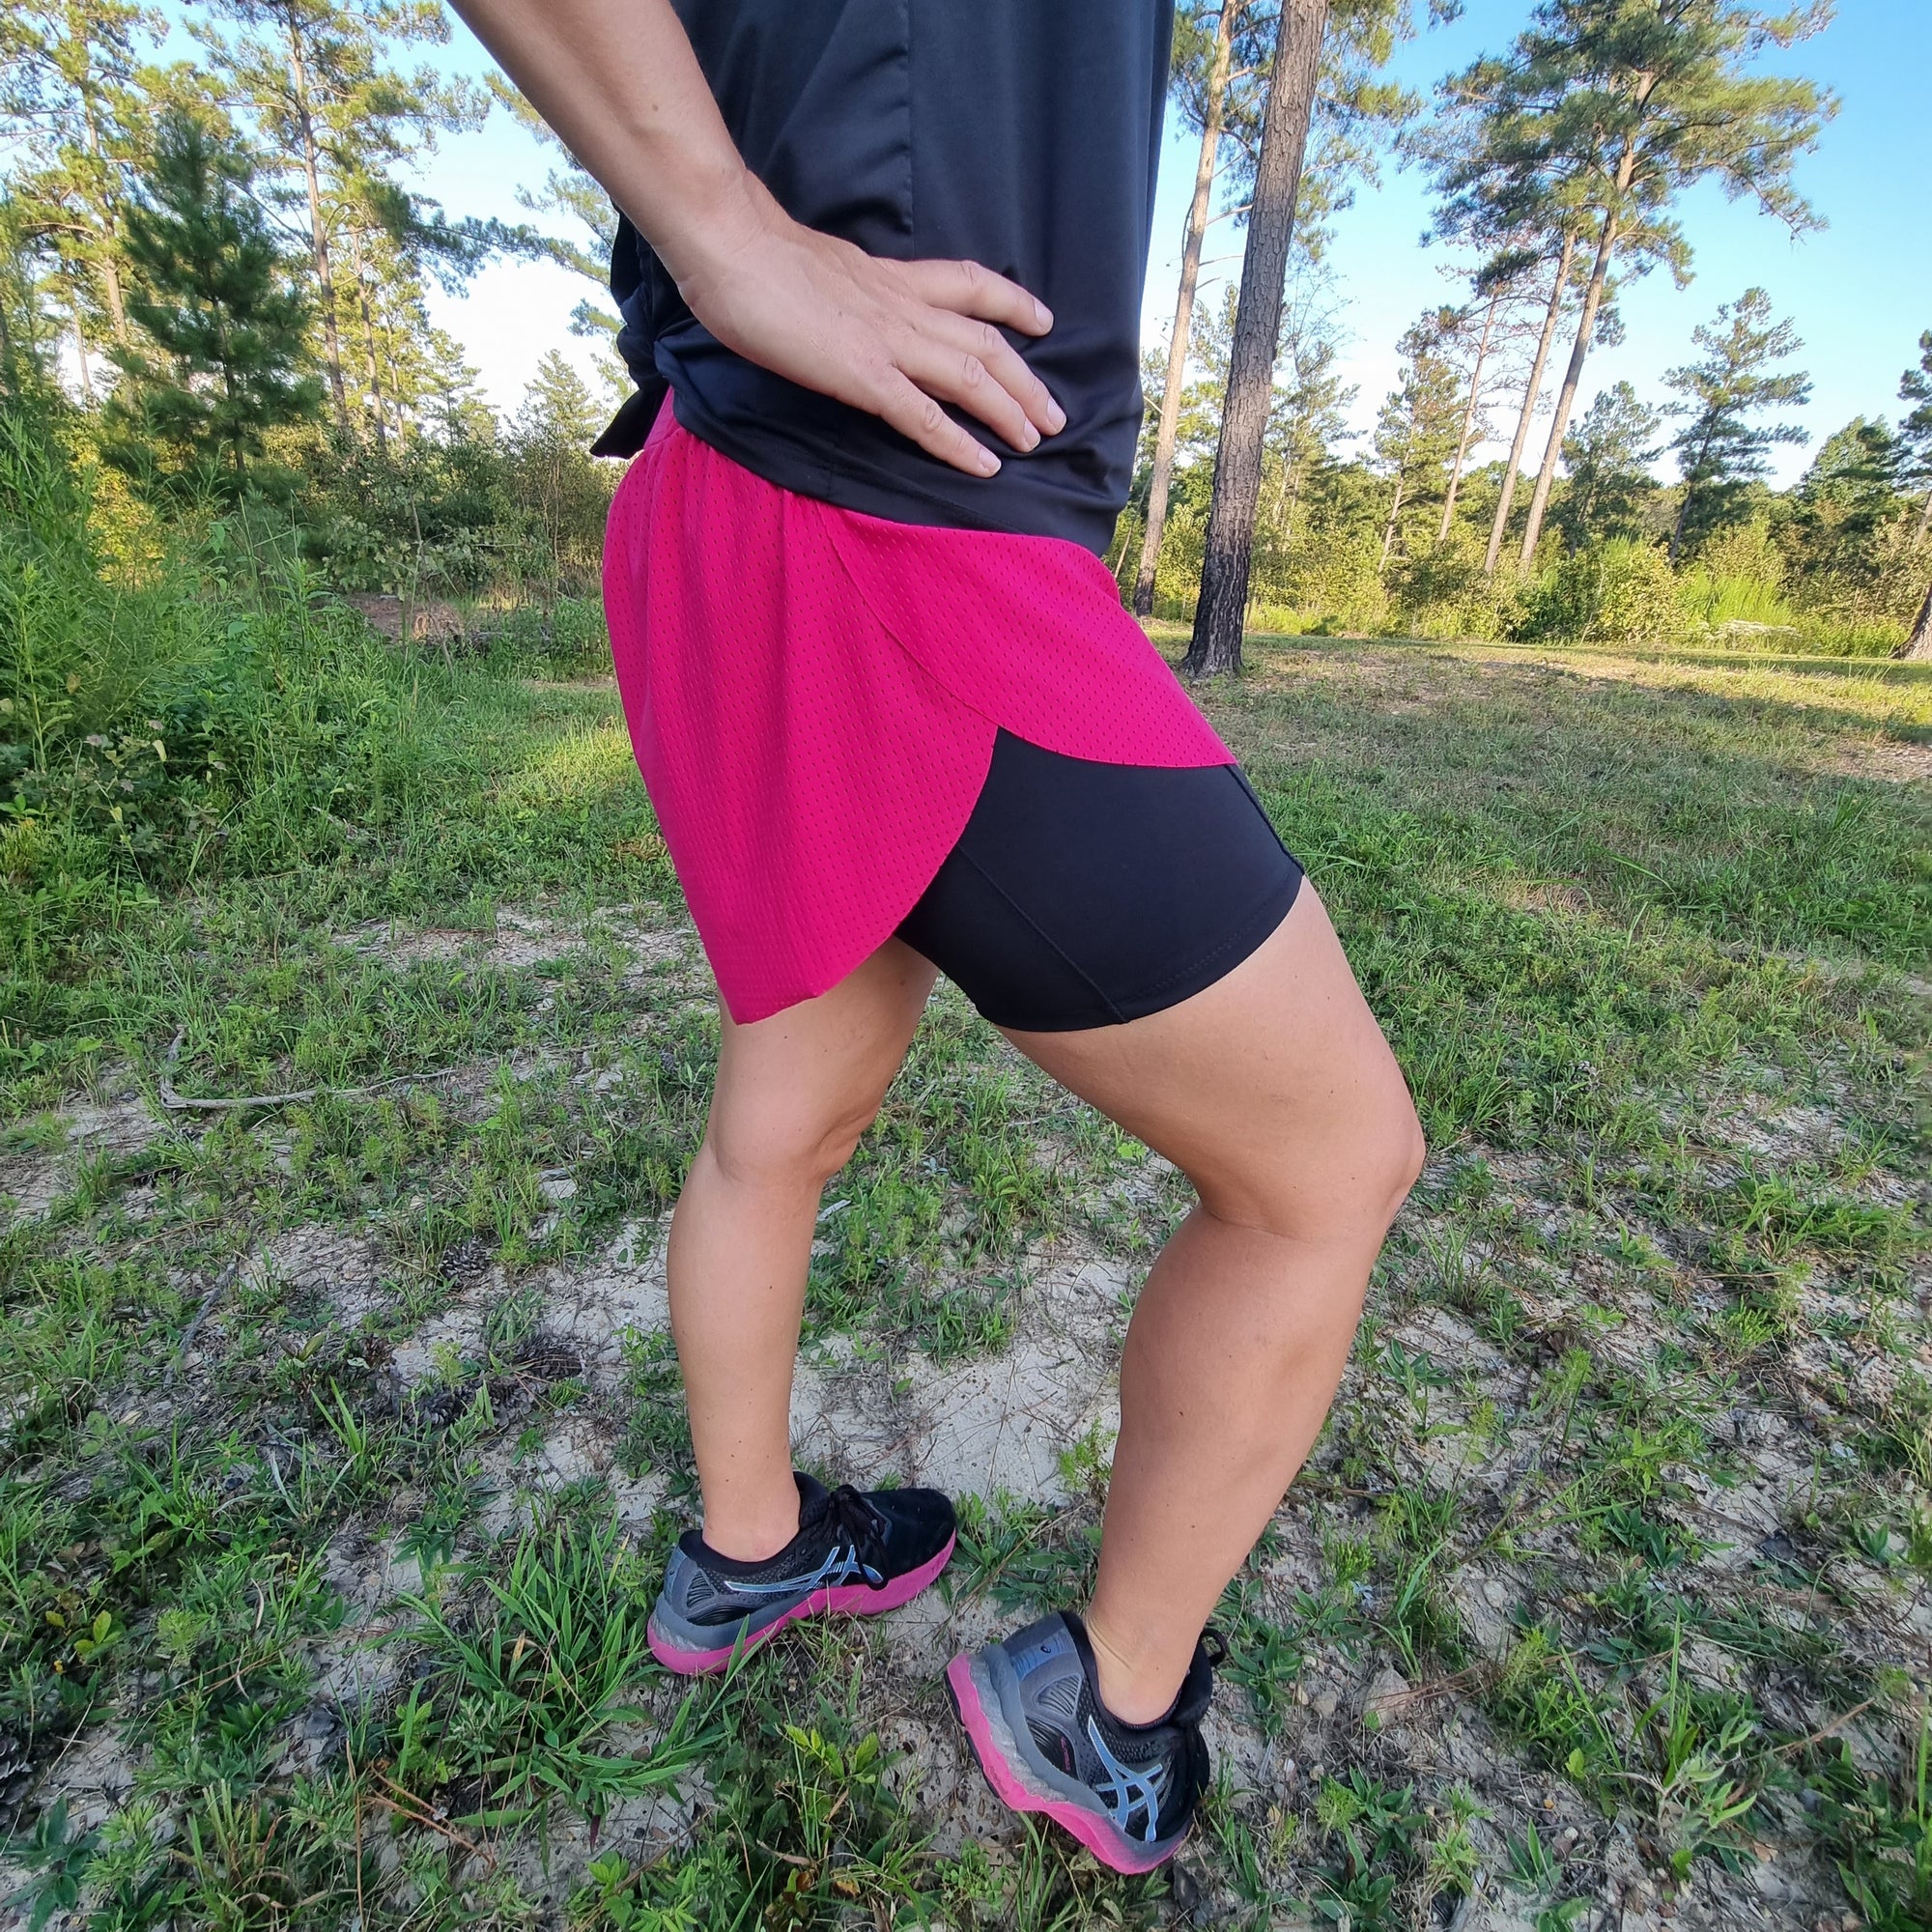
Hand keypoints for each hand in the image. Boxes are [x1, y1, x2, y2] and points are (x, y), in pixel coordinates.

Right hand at [671, 181, 1064, 476]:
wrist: (730, 244)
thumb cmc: (753, 254)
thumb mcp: (817, 267)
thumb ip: (844, 291)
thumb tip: (842, 307)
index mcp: (889, 278)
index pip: (966, 284)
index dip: (1011, 301)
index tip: (1041, 319)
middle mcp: (901, 306)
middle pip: (984, 340)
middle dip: (1026, 378)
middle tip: (1056, 412)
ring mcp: (886, 341)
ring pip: (970, 375)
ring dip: (1009, 410)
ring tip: (1038, 439)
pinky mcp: (864, 375)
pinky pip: (924, 416)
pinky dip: (959, 444)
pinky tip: (986, 466)